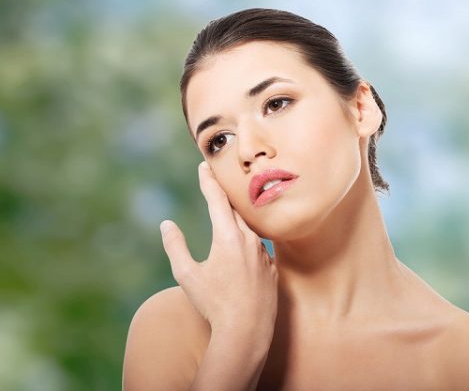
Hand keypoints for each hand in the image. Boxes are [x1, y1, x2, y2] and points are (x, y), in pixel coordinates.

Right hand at [159, 161, 278, 339]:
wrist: (247, 331)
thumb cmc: (213, 304)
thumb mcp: (187, 275)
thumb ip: (175, 246)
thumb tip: (166, 224)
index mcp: (228, 236)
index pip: (217, 199)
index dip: (209, 181)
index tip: (204, 166)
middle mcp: (250, 239)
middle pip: (236, 210)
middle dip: (224, 196)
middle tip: (215, 182)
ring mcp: (264, 253)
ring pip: (249, 229)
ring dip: (237, 220)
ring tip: (228, 211)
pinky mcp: (272, 268)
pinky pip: (259, 247)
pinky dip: (249, 242)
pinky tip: (243, 247)